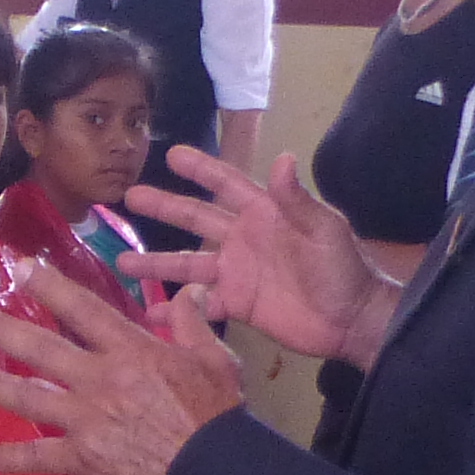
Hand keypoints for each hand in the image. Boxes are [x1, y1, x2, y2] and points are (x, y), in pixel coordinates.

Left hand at [0, 262, 246, 474]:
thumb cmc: (217, 417)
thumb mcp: (216, 361)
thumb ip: (194, 324)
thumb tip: (190, 290)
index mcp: (131, 351)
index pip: (83, 309)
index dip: (49, 286)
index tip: (20, 269)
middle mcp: (99, 380)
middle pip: (42, 349)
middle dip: (7, 333)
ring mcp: (85, 420)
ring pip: (29, 399)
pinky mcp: (82, 459)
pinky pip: (40, 458)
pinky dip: (13, 460)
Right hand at [119, 149, 398, 369]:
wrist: (352, 320)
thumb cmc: (344, 268)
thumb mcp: (324, 229)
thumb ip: (297, 199)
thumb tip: (283, 158)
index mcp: (264, 213)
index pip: (226, 185)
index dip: (201, 170)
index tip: (172, 154)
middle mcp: (243, 239)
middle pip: (195, 220)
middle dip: (163, 208)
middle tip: (129, 195)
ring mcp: (237, 273)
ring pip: (188, 264)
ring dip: (157, 264)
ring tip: (123, 263)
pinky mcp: (237, 304)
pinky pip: (200, 306)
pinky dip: (176, 310)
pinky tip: (150, 313)